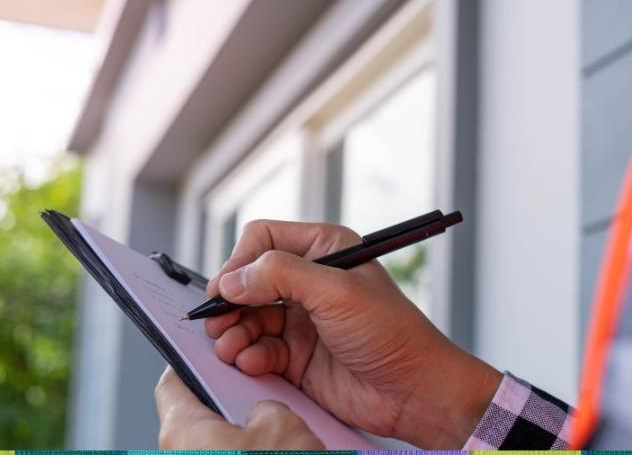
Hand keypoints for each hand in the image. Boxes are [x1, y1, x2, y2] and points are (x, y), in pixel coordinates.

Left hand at [155, 366, 324, 448]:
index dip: (191, 365)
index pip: (171, 384)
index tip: (207, 357)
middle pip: (195, 420)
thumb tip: (261, 417)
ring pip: (213, 449)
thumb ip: (263, 406)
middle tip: (257, 397)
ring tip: (279, 437)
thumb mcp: (282, 422)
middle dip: (227, 407)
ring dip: (242, 441)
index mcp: (181, 429)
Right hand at [203, 220, 501, 447]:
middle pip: (247, 281)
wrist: (414, 391)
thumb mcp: (336, 292)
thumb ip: (281, 276)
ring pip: (247, 318)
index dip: (239, 262)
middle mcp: (309, 281)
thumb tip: (232, 279)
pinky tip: (253, 363)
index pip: (264, 240)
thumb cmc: (391, 332)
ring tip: (231, 346)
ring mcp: (301, 320)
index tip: (225, 288)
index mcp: (324, 250)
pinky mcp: (296, 356)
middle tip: (217, 321)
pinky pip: (257, 350)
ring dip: (233, 332)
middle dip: (230, 302)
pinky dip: (248, 356)